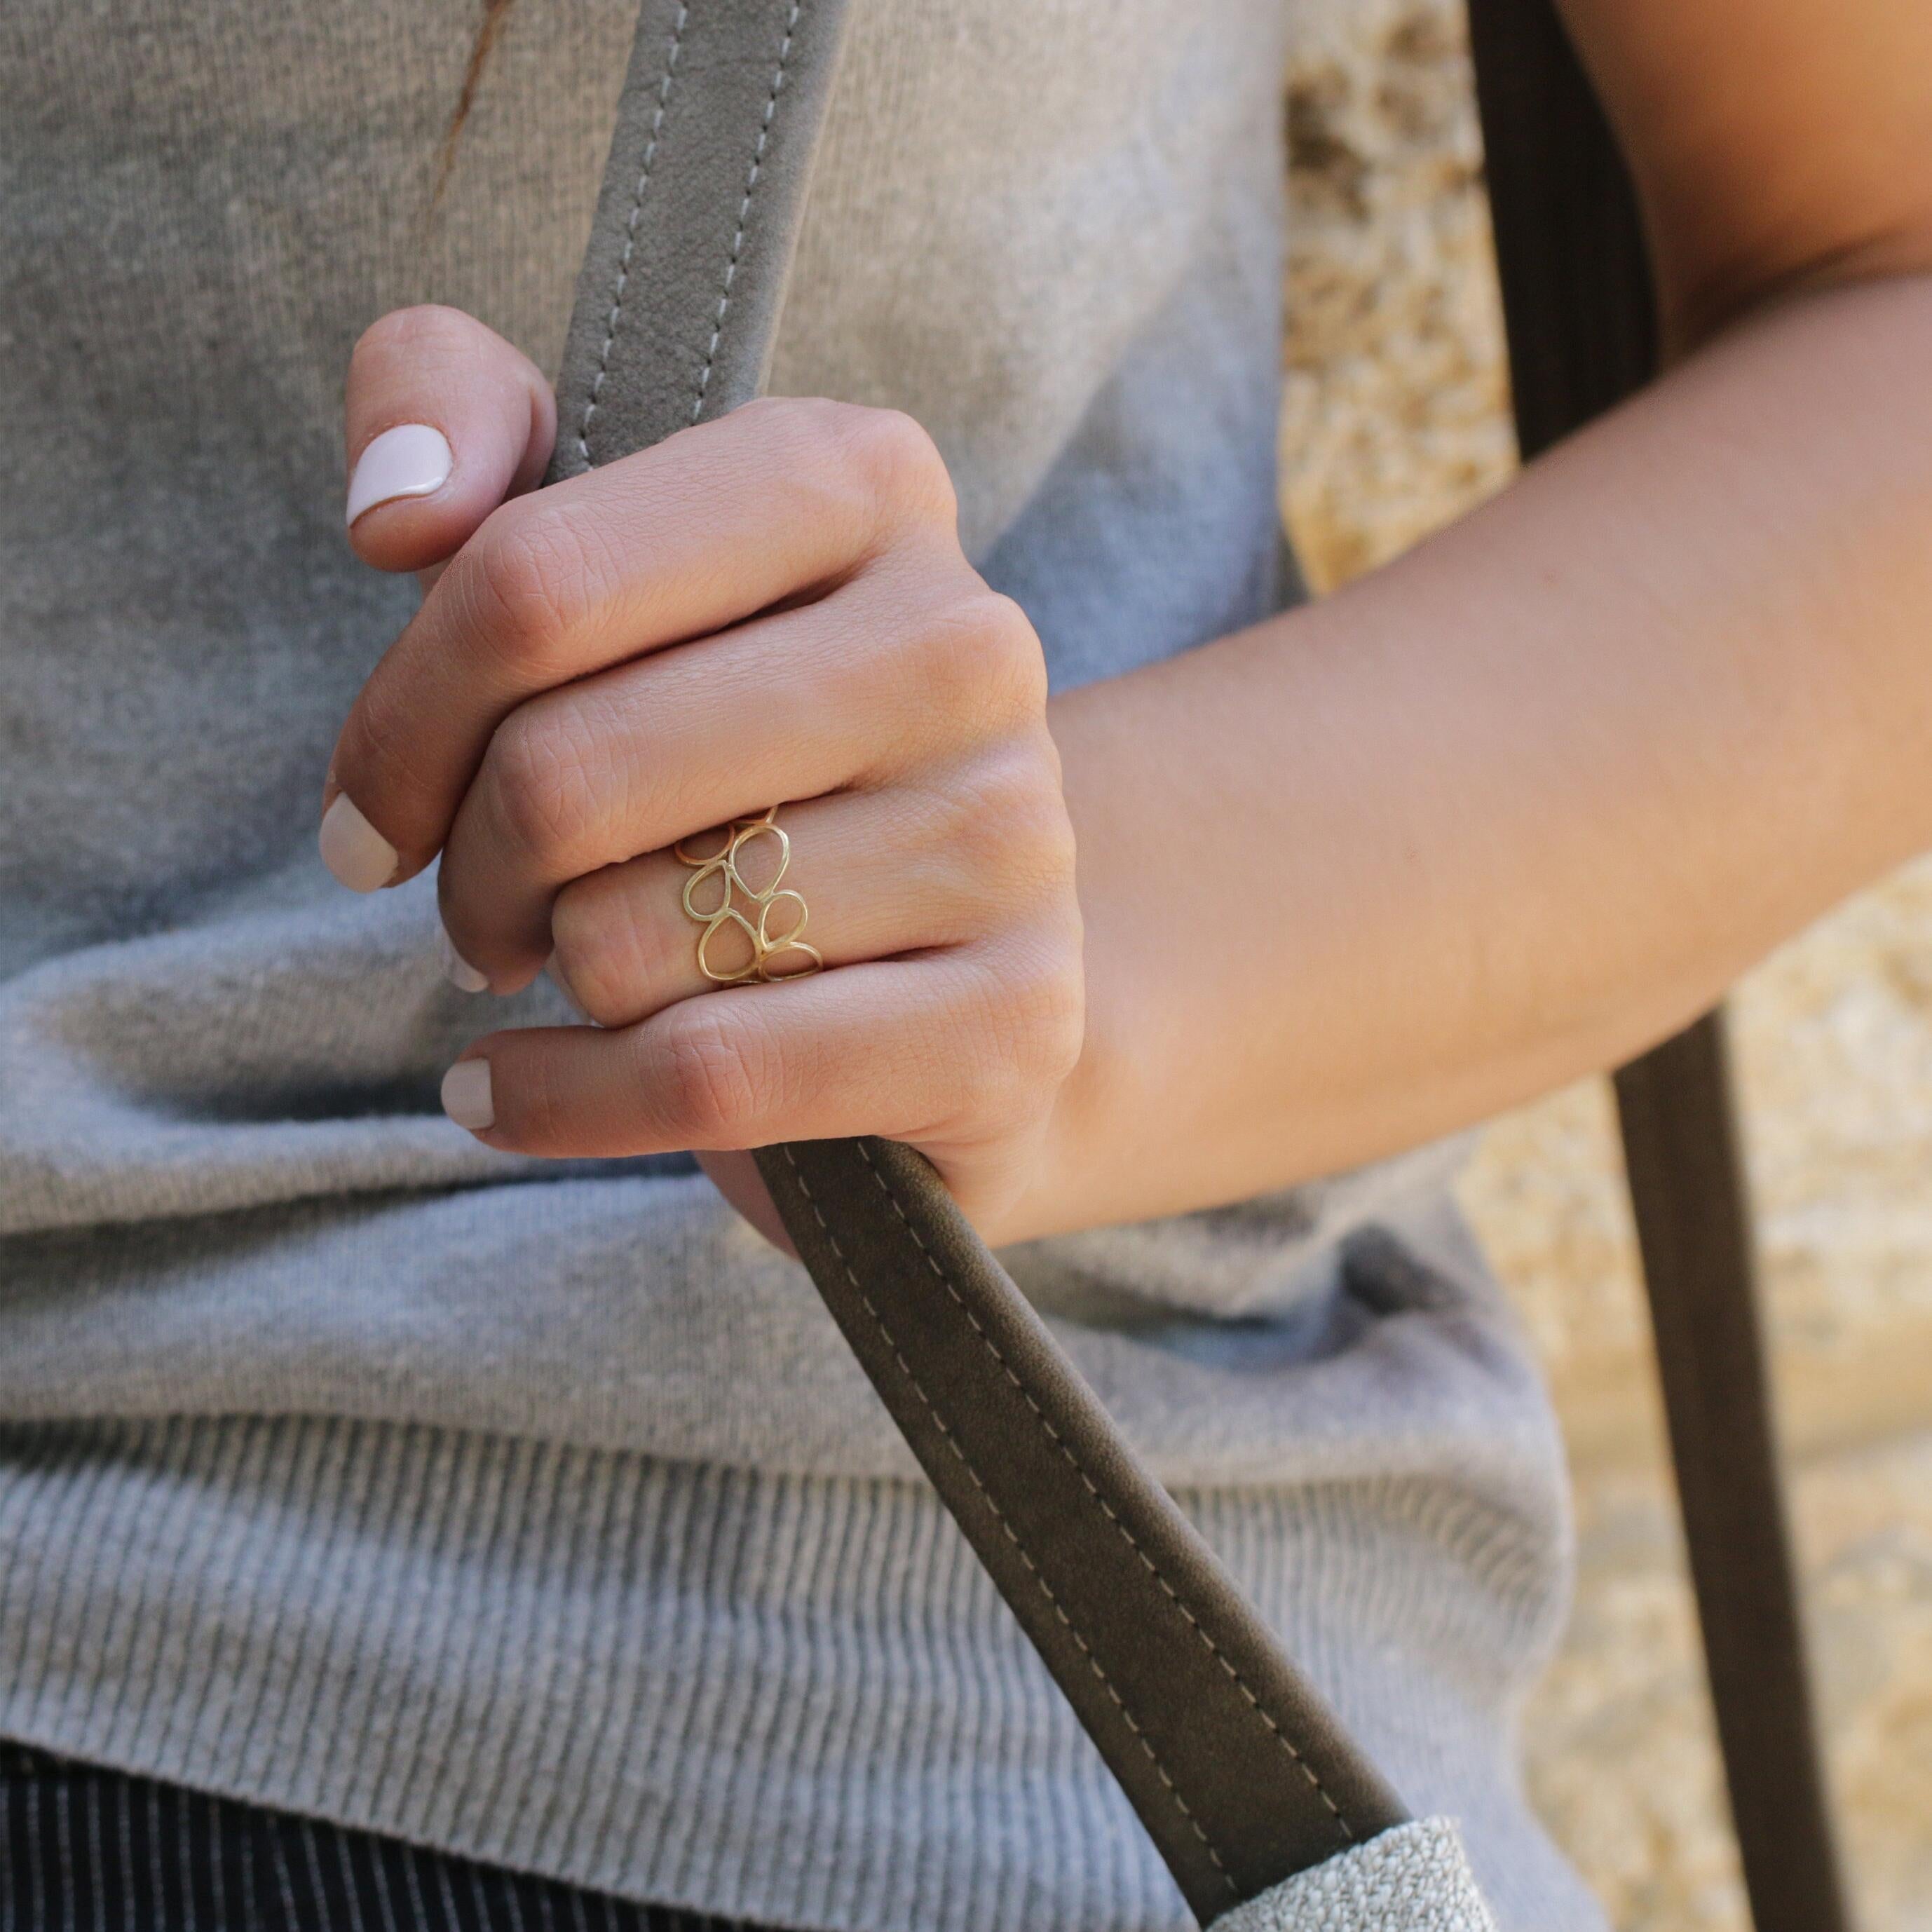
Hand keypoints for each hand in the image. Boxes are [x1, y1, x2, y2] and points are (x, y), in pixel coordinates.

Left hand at [326, 306, 1083, 1245]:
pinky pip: (706, 1078)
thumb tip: (392, 505)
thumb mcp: (613, 554)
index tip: (378, 802)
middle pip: (563, 774)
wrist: (960, 947)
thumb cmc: (745, 749)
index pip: (532, 582)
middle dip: (467, 867)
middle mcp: (964, 644)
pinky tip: (521, 1088)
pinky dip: (565, 1102)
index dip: (402, 717)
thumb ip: (472, 422)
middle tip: (482, 900)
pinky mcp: (1010, 1021)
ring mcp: (1008, 838)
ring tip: (582, 963)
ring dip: (550, 977)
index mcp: (862, 482)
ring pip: (626, 941)